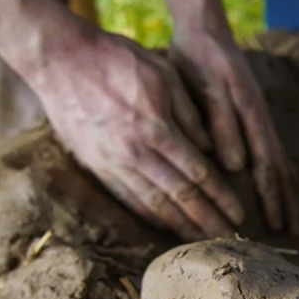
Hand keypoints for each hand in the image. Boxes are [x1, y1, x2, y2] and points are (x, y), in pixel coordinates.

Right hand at [31, 28, 244, 240]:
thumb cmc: (116, 58)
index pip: (198, 174)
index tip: (239, 214)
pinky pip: (126, 198)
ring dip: (179, 226)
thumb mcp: (163, 74)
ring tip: (200, 241)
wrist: (58, 58)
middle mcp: (134, 152)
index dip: (221, 197)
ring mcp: (111, 162)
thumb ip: (189, 113)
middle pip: (179, 197)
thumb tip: (211, 149)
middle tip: (228, 240)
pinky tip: (164, 226)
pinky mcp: (94, 165)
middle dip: (206, 221)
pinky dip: (148, 216)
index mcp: (155, 129)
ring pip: (152, 204)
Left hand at [171, 29, 298, 233]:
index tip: (276, 225)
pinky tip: (279, 192)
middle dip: (288, 203)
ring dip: (287, 194)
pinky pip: (274, 152)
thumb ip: (221, 123)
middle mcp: (261, 121)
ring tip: (291, 222)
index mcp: (251, 115)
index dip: (271, 197)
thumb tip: (237, 165)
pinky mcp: (254, 118)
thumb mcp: (205, 87)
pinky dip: (280, 177)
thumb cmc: (199, 57)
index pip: (266, 165)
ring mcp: (260, 120)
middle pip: (281, 169)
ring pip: (280, 162)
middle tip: (293, 236)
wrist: (204, 29)